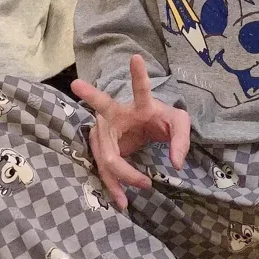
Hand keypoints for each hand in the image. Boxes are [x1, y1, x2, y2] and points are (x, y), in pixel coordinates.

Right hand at [71, 55, 190, 209]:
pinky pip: (105, 169)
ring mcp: (105, 131)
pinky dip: (114, 186)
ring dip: (120, 174)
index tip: (135, 57)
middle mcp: (117, 114)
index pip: (140, 89)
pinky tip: (121, 201)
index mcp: (140, 105)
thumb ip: (182, 140)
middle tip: (76, 83)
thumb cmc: (160, 121)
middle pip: (102, 107)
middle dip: (90, 94)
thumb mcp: (178, 126)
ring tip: (140, 188)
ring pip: (106, 153)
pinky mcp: (102, 149)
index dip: (138, 75)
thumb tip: (176, 164)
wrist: (144, 129)